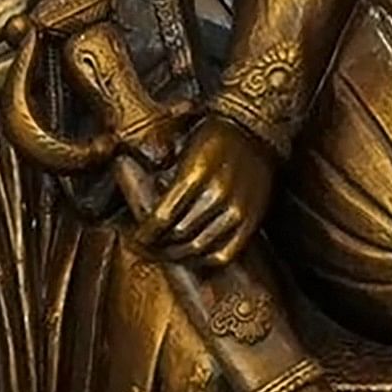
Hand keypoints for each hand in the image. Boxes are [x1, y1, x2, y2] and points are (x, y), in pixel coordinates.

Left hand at [139, 117, 277, 268]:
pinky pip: (224, 253)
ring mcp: (237, 210)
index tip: (136, 239)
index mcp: (196, 172)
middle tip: (146, 248)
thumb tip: (141, 199)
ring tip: (165, 252)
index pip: (162, 217)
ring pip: (199, 247)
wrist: (255, 130)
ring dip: (177, 255)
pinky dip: (204, 260)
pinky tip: (192, 255)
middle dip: (157, 245)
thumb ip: (162, 171)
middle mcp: (217, 193)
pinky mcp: (251, 221)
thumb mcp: (182, 142)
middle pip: (178, 235)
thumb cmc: (213, 136)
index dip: (145, 234)